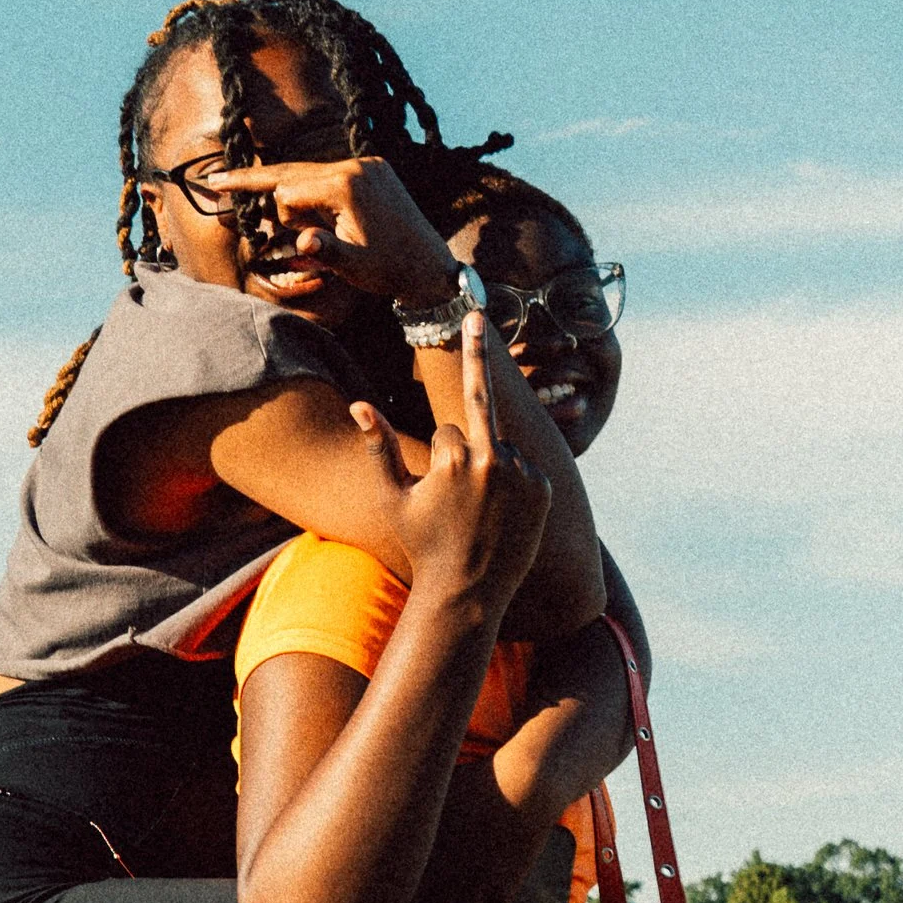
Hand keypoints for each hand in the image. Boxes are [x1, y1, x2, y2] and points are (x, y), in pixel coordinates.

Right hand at [201, 151, 454, 300]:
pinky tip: (304, 206)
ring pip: (309, 174)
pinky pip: (329, 175)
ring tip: (267, 205)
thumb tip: (303, 242)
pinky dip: (313, 191)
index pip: (290, 192)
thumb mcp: (353, 266)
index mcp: (346, 186)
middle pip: (293, 172)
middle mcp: (356, 166)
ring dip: (293, 194)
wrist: (429, 266)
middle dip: (254, 180)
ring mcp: (366, 165)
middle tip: (213, 179)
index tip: (301, 239)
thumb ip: (326, 251)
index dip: (284, 217)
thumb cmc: (388, 270)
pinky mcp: (374, 169)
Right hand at [349, 313, 546, 618]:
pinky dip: (515, 480)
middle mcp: (495, 459)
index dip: (438, 459)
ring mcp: (524, 473)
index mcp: (456, 457)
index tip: (434, 490)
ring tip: (484, 511)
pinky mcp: (544, 488)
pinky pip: (525, 467)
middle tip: (476, 309)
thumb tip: (358, 403)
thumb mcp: (392, 498)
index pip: (448, 429)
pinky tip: (505, 513)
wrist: (469, 593)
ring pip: (502, 447)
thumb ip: (378, 447)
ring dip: (492, 465)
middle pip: (480, 404)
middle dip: (475, 355)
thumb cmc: (423, 545)